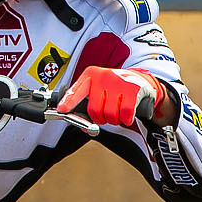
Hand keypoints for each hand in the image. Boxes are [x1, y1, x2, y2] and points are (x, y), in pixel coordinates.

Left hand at [56, 66, 171, 128]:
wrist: (140, 80)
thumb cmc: (115, 88)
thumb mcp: (100, 90)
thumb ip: (88, 105)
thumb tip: (81, 126)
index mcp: (91, 75)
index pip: (77, 90)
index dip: (68, 101)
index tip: (62, 110)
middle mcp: (104, 76)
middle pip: (94, 109)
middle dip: (100, 118)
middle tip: (106, 116)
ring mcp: (119, 82)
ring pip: (110, 114)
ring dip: (114, 120)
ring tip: (118, 113)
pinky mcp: (133, 89)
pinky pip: (125, 114)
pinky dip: (126, 120)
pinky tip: (127, 115)